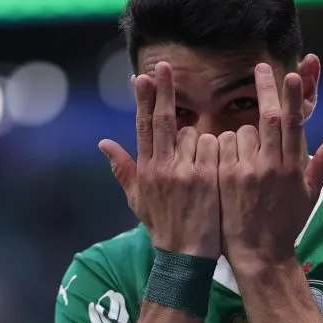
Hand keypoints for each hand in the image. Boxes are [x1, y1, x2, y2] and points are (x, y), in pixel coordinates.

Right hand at [99, 62, 221, 258]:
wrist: (186, 257)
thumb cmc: (165, 228)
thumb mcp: (138, 200)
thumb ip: (123, 169)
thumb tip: (103, 143)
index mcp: (147, 169)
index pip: (143, 126)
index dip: (143, 99)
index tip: (142, 76)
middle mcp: (162, 167)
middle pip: (164, 119)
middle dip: (163, 90)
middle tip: (164, 65)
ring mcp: (185, 171)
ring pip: (196, 134)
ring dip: (202, 142)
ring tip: (204, 170)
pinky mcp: (206, 177)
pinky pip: (215, 147)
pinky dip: (218, 150)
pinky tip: (219, 167)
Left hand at [218, 63, 322, 271]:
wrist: (259, 254)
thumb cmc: (286, 224)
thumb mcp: (310, 195)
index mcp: (293, 167)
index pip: (293, 123)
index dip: (293, 97)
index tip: (292, 74)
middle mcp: (272, 166)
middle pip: (268, 118)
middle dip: (266, 89)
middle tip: (260, 68)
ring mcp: (247, 171)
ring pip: (241, 132)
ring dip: (242, 134)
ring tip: (243, 158)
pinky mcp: (226, 178)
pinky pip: (222, 147)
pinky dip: (224, 147)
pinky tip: (225, 162)